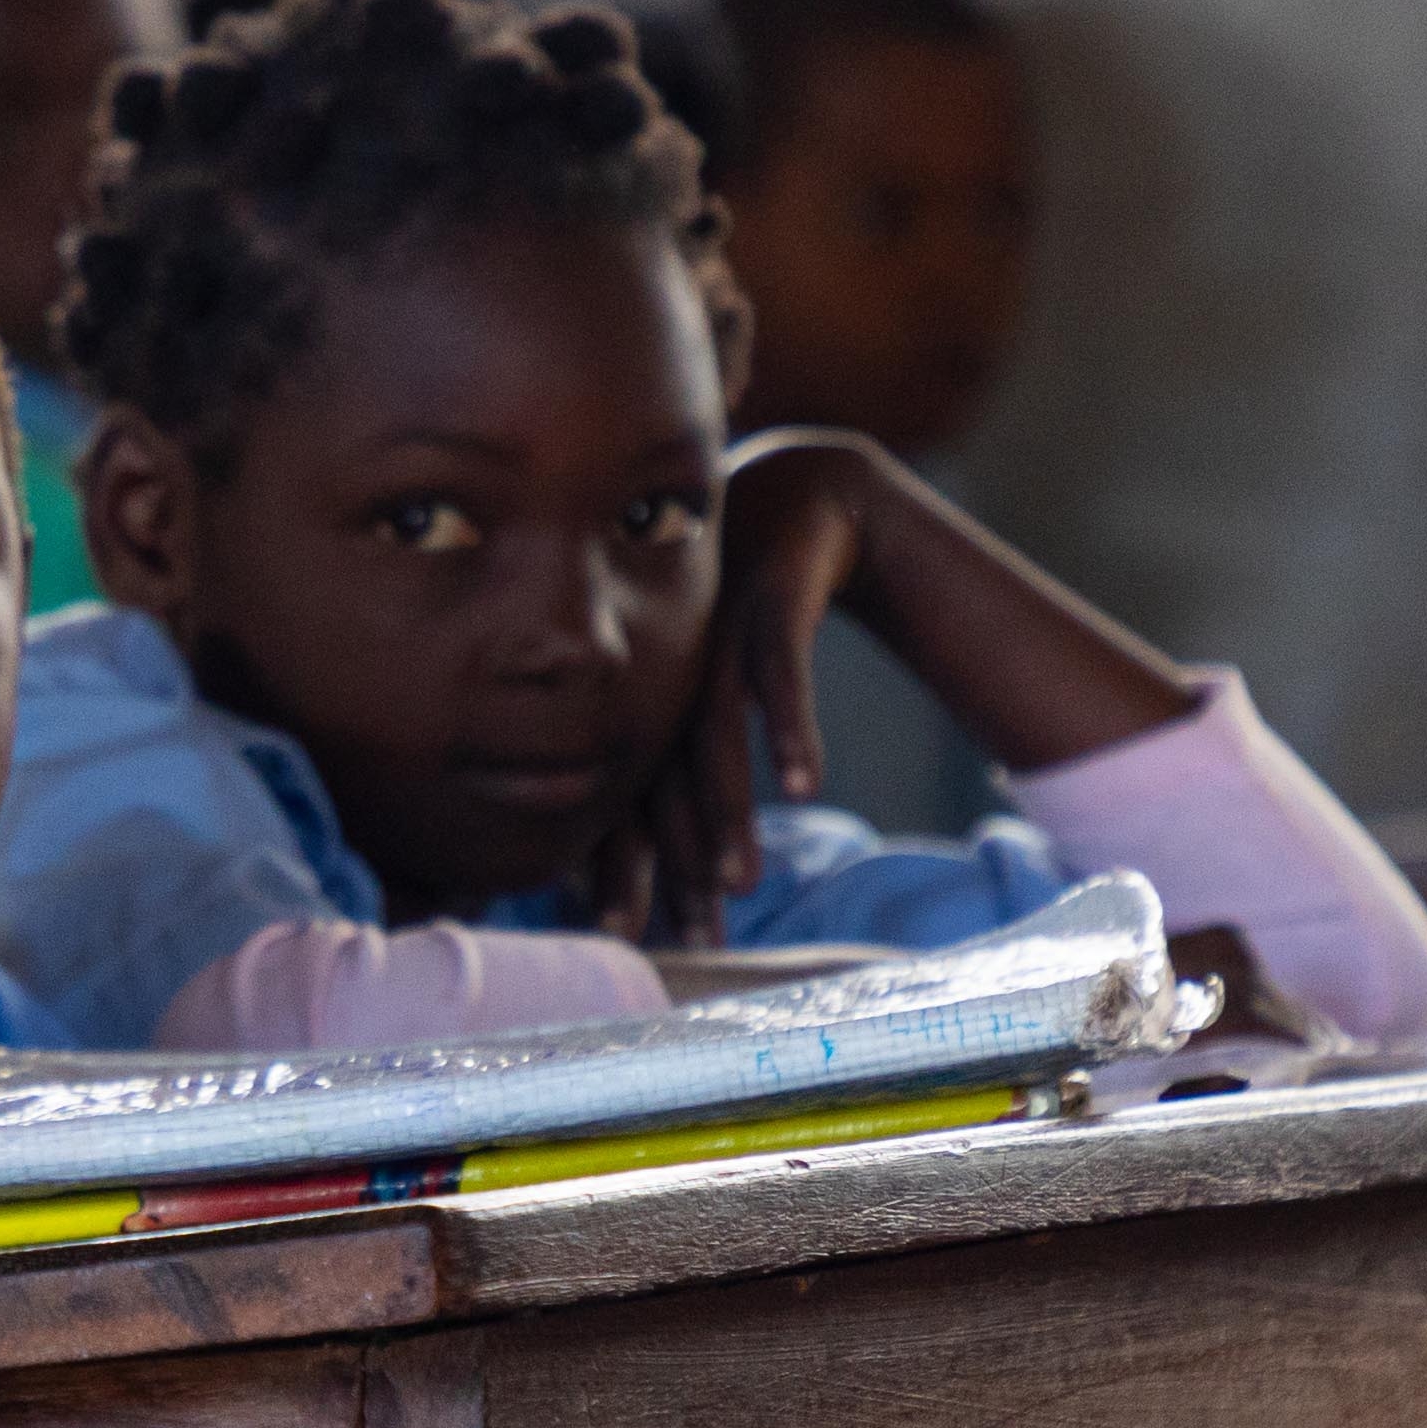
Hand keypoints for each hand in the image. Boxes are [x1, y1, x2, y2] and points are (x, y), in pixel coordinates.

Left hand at [599, 432, 892, 936]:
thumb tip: (680, 854)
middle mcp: (668, 669)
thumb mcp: (715, 682)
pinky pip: (778, 669)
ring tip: (740, 881)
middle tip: (688, 935)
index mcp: (644, 697)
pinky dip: (790, 727)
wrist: (801, 492)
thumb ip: (695, 757)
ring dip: (729, 811)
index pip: (626, 797)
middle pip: (664, 782)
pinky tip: (803, 785)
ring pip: (715, 736)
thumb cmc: (751, 606)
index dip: (623, 866)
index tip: (623, 935)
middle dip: (674, 864)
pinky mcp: (765, 595)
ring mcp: (714, 630)